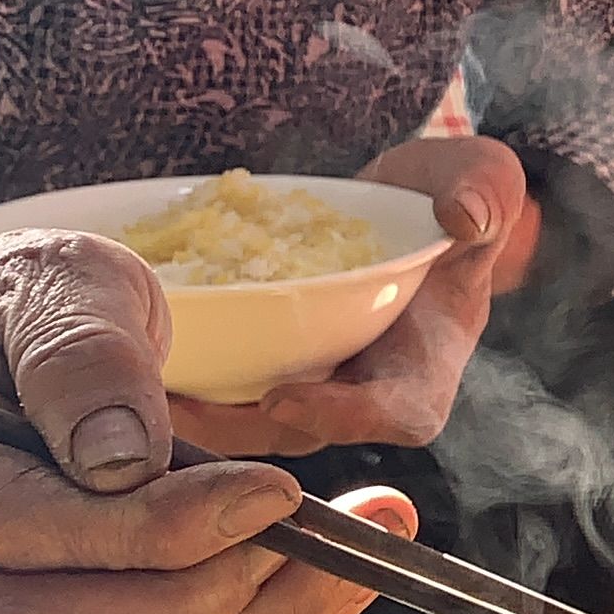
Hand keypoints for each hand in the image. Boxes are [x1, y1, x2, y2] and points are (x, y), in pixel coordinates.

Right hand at [0, 227, 420, 613]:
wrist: (13, 317)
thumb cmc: (28, 291)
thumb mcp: (59, 279)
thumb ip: (83, 356)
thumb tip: (121, 460)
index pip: (20, 531)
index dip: (151, 530)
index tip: (272, 492)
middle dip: (198, 600)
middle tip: (320, 539)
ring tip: (354, 557)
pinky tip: (325, 578)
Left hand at [171, 136, 532, 456]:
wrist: (400, 196)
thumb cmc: (446, 191)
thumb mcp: (477, 178)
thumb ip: (484, 192)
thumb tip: (463, 216)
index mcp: (430, 356)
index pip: (403, 413)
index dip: (346, 418)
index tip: (284, 397)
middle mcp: (369, 382)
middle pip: (310, 434)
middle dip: (242, 432)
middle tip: (178, 410)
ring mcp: (315, 375)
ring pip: (254, 422)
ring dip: (199, 418)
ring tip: (138, 393)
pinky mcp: (267, 357)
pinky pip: (225, 387)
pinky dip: (183, 382)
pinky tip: (128, 359)